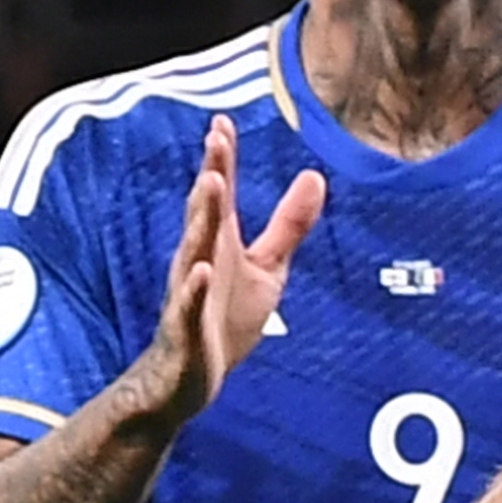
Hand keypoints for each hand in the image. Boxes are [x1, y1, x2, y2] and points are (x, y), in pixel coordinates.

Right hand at [138, 115, 324, 422]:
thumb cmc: (224, 320)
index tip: (223, 122)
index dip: (222, 160)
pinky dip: (194, 289)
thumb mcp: (267, 270)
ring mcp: (190, 294)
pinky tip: (203, 271)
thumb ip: (289, 225)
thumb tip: (315, 175)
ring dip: (200, 218)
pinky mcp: (186, 330)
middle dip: (211, 176)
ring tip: (209, 183)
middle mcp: (200, 261)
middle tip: (216, 139)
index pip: (220, 195)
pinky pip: (188, 307)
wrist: (188, 381)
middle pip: (205, 213)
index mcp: (218, 244)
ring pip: (193, 251)